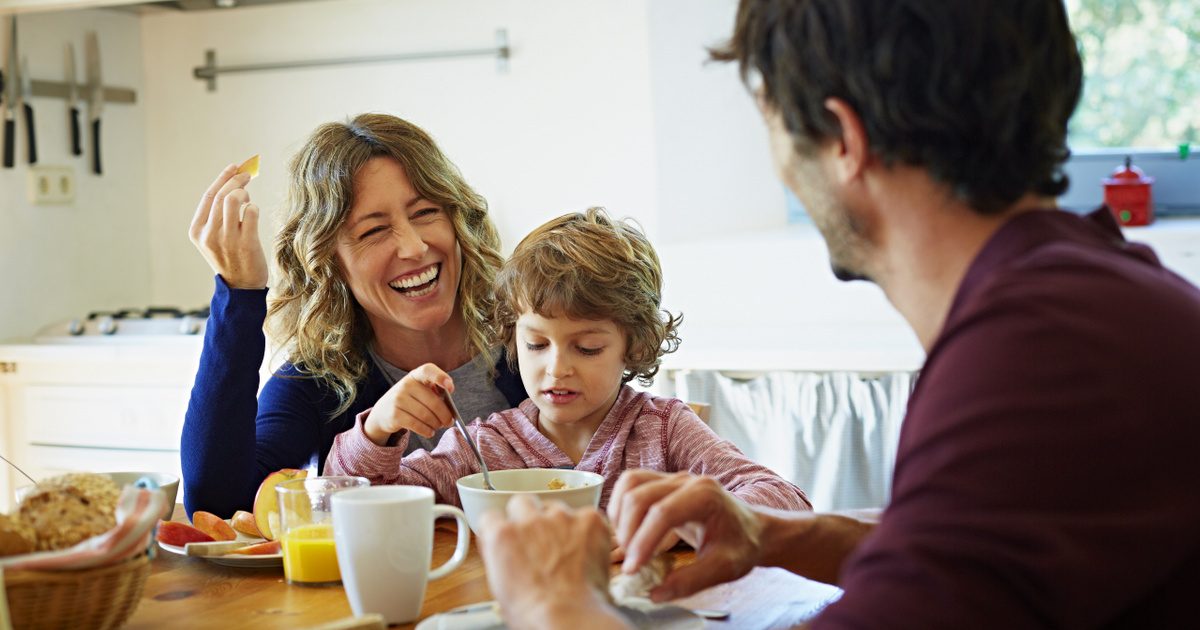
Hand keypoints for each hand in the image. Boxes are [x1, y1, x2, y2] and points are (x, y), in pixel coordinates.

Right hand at [188, 164, 267, 288]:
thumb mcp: (215, 237)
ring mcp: (227, 239)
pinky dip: (255, 208)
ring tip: (249, 200)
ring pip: (234, 200)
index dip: (222, 178)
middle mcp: (209, 234)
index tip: (234, 167)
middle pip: (222, 195)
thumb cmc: (231, 257)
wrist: (241, 287)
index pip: (208, 196)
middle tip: (248, 175)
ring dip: (244, 193)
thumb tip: (235, 183)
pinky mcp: (246, 243)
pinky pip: (252, 212)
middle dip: (237, 180)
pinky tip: (254, 213)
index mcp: (197, 231)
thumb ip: (219, 214)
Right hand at [363, 363, 454, 444]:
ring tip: (438, 426)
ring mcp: (398, 399)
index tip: (451, 389)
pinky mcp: (395, 415)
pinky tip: (430, 432)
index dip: (440, 377)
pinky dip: (427, 431)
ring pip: (426, 416)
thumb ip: (435, 393)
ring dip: (436, 424)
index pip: (428, 370)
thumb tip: (450, 408)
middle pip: (433, 402)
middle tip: (449, 422)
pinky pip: (417, 425)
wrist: (383, 412)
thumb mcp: (420, 391)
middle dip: (445, 415)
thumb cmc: (410, 400)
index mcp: (416, 375)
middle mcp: (406, 384)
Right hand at [479, 495, 627, 628]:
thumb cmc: (535, 614)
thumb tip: (499, 547)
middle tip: (537, 539)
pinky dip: (587, 530)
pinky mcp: (589, 519)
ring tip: (566, 551)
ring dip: (558, 523)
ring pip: (555, 507)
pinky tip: (586, 551)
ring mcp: (561, 517)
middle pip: (522, 502)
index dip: (501, 529)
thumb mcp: (499, 587)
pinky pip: (586, 515)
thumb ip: (497, 556)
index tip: (508, 538)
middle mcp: (529, 520)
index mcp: (501, 536)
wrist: (570, 618)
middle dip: (527, 516)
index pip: (492, 516)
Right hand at [608, 470, 764, 600]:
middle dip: (628, 532)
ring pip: (630, 484)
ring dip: (620, 515)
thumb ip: (691, 581)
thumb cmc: (742, 545)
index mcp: (705, 496)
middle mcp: (687, 480)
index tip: (634, 569)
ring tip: (627, 546)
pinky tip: (628, 531)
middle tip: (630, 564)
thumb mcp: (724, 568)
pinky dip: (622, 506)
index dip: (643, 542)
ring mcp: (674, 478)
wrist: (752, 529)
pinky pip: (632, 484)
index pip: (663, 513)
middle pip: (640, 496)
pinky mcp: (664, 482)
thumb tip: (655, 593)